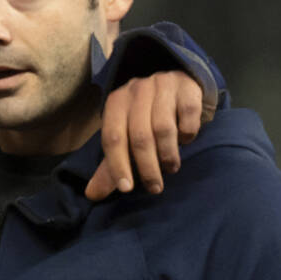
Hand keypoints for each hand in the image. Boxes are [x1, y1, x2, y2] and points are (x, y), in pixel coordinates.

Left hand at [84, 70, 204, 199]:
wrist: (175, 84)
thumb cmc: (145, 116)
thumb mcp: (125, 136)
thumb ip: (110, 165)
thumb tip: (92, 195)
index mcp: (116, 102)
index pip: (112, 138)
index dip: (118, 165)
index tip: (127, 189)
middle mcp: (137, 90)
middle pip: (140, 136)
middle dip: (147, 167)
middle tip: (155, 187)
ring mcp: (163, 85)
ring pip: (164, 128)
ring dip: (168, 155)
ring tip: (170, 168)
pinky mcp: (187, 87)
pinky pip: (188, 116)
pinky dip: (188, 134)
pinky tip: (186, 140)